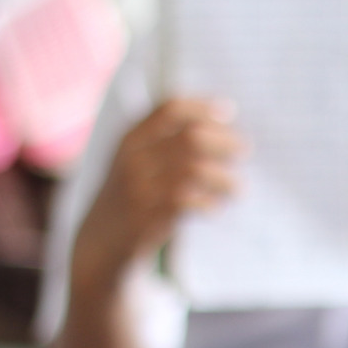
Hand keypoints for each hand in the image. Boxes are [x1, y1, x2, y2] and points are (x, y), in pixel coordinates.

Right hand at [80, 99, 243, 271]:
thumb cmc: (131, 195)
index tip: (230, 113)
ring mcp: (139, 187)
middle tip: (244, 149)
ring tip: (237, 187)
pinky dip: (208, 203)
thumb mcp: (137, 161)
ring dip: (223, 178)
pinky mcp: (147, 216)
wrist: (102, 238)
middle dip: (223, 141)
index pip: (170, 109)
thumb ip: (165, 141)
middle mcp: (133, 158)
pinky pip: (188, 202)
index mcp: (131, 137)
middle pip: (189, 137)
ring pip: (194, 170)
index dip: (203, 108)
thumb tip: (218, 123)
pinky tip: (216, 206)